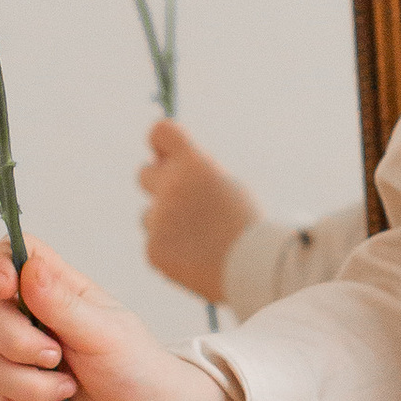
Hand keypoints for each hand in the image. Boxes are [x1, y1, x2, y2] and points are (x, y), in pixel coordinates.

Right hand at [0, 243, 241, 400]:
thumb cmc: (139, 370)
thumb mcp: (106, 333)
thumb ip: (62, 304)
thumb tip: (27, 266)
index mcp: (58, 294)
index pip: (14, 256)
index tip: (6, 289)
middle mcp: (35, 325)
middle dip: (17, 342)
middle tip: (57, 357)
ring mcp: (25, 367)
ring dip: (33, 387)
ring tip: (72, 392)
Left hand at [138, 121, 260, 303]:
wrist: (256, 268)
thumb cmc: (248, 226)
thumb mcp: (229, 187)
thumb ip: (196, 174)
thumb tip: (167, 164)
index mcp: (194, 164)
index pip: (160, 133)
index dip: (161, 144)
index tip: (166, 154)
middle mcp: (171, 187)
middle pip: (144, 174)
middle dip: (159, 184)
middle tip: (182, 201)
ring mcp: (159, 220)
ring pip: (150, 215)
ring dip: (167, 224)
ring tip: (201, 240)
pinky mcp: (153, 249)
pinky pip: (155, 244)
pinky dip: (172, 251)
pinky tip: (197, 259)